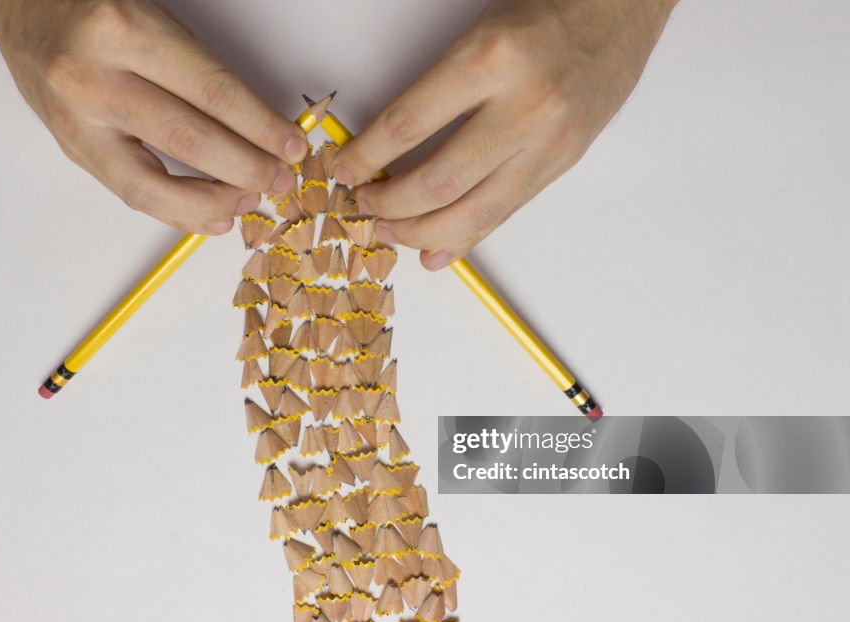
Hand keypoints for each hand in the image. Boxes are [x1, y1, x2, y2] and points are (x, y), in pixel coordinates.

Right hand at [0, 0, 307, 233]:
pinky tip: (211, 214)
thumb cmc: (91, 5)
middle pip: (189, 141)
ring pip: (153, 184)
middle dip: (247, 169)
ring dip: (212, 201)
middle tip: (281, 180)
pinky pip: (130, 193)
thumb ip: (197, 72)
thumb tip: (258, 128)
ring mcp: (76, 120)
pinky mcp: (70, 148)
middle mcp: (94, 78)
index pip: (213, 93)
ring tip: (250, 200)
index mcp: (124, 31)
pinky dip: (176, 211)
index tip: (293, 146)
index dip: (262, 127)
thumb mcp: (151, 17)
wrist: (18, 0)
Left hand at [332, 0, 677, 268]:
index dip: (366, 157)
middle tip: (363, 206)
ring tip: (390, 231)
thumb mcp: (479, 36)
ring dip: (421, 232)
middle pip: (437, 182)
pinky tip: (436, 251)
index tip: (344, 169)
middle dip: (389, 205)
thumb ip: (436, 94)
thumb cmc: (548, 11)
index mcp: (491, 60)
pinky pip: (505, 213)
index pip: (407, 125)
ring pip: (472, 212)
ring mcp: (548, 142)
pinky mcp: (562, 164)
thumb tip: (388, 151)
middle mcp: (524, 106)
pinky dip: (465, 239)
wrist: (623, 7)